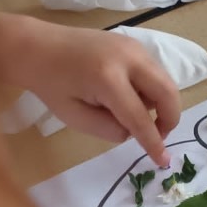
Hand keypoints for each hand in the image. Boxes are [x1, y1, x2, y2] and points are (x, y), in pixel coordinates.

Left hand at [11, 21, 180, 165]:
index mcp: (107, 78)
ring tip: (135, 113)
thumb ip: (111, 129)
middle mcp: (128, 58)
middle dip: (169, 119)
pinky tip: (130, 95)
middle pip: (168, 93)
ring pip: (166, 82)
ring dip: (160, 104)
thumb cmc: (51, 84)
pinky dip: (152, 90)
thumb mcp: (76, 117)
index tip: (163, 162)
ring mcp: (133, 47)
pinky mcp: (134, 45)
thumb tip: (136, 131)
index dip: (154, 143)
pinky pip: (157, 73)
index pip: (140, 118)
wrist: (37, 46)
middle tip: (158, 135)